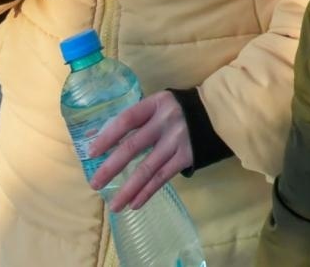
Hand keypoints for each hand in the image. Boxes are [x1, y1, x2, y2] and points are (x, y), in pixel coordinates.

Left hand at [87, 90, 193, 211]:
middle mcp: (166, 122)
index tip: (91, 153)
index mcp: (156, 104)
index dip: (108, 136)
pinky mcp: (187, 156)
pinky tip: (134, 203)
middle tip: (95, 184)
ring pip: (148, 168)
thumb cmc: (179, 110)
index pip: (127, 120)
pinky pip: (163, 177)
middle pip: (133, 147)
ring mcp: (178, 140)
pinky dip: (148, 191)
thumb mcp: (156, 106)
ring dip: (129, 188)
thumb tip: (94, 135)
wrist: (218, 113)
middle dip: (111, 168)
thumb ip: (131, 120)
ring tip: (113, 206)